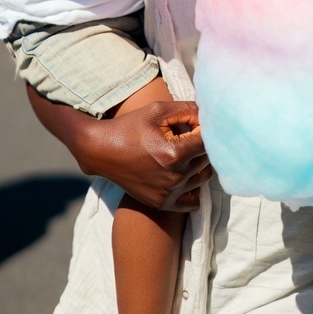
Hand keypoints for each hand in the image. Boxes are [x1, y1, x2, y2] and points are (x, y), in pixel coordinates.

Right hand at [79, 100, 211, 208]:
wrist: (101, 151)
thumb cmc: (130, 127)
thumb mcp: (158, 110)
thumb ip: (189, 110)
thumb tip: (210, 115)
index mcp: (175, 153)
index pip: (208, 141)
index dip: (204, 130)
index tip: (194, 125)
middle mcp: (175, 177)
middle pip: (207, 160)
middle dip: (201, 146)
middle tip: (185, 137)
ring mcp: (168, 193)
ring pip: (202, 178)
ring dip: (198, 165)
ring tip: (182, 153)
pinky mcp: (162, 203)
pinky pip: (192, 201)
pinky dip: (192, 188)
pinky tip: (182, 174)